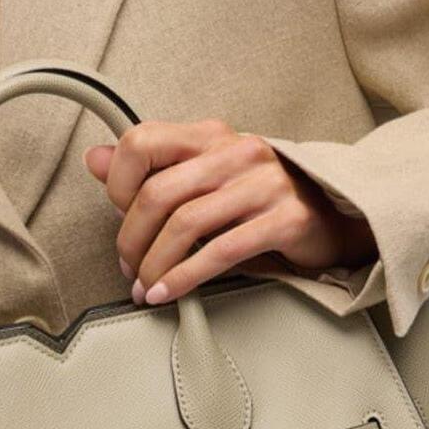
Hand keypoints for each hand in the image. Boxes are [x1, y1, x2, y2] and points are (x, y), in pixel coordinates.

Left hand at [83, 119, 376, 304]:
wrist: (334, 216)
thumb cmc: (261, 199)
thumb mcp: (203, 178)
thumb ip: (150, 170)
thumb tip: (94, 160)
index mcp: (211, 135)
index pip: (142, 142)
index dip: (118, 183)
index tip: (118, 215)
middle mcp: (237, 151)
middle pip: (158, 193)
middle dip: (132, 239)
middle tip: (128, 267)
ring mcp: (264, 183)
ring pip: (186, 224)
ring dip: (155, 265)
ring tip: (146, 286)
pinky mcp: (286, 219)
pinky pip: (221, 252)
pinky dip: (186, 278)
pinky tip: (170, 293)